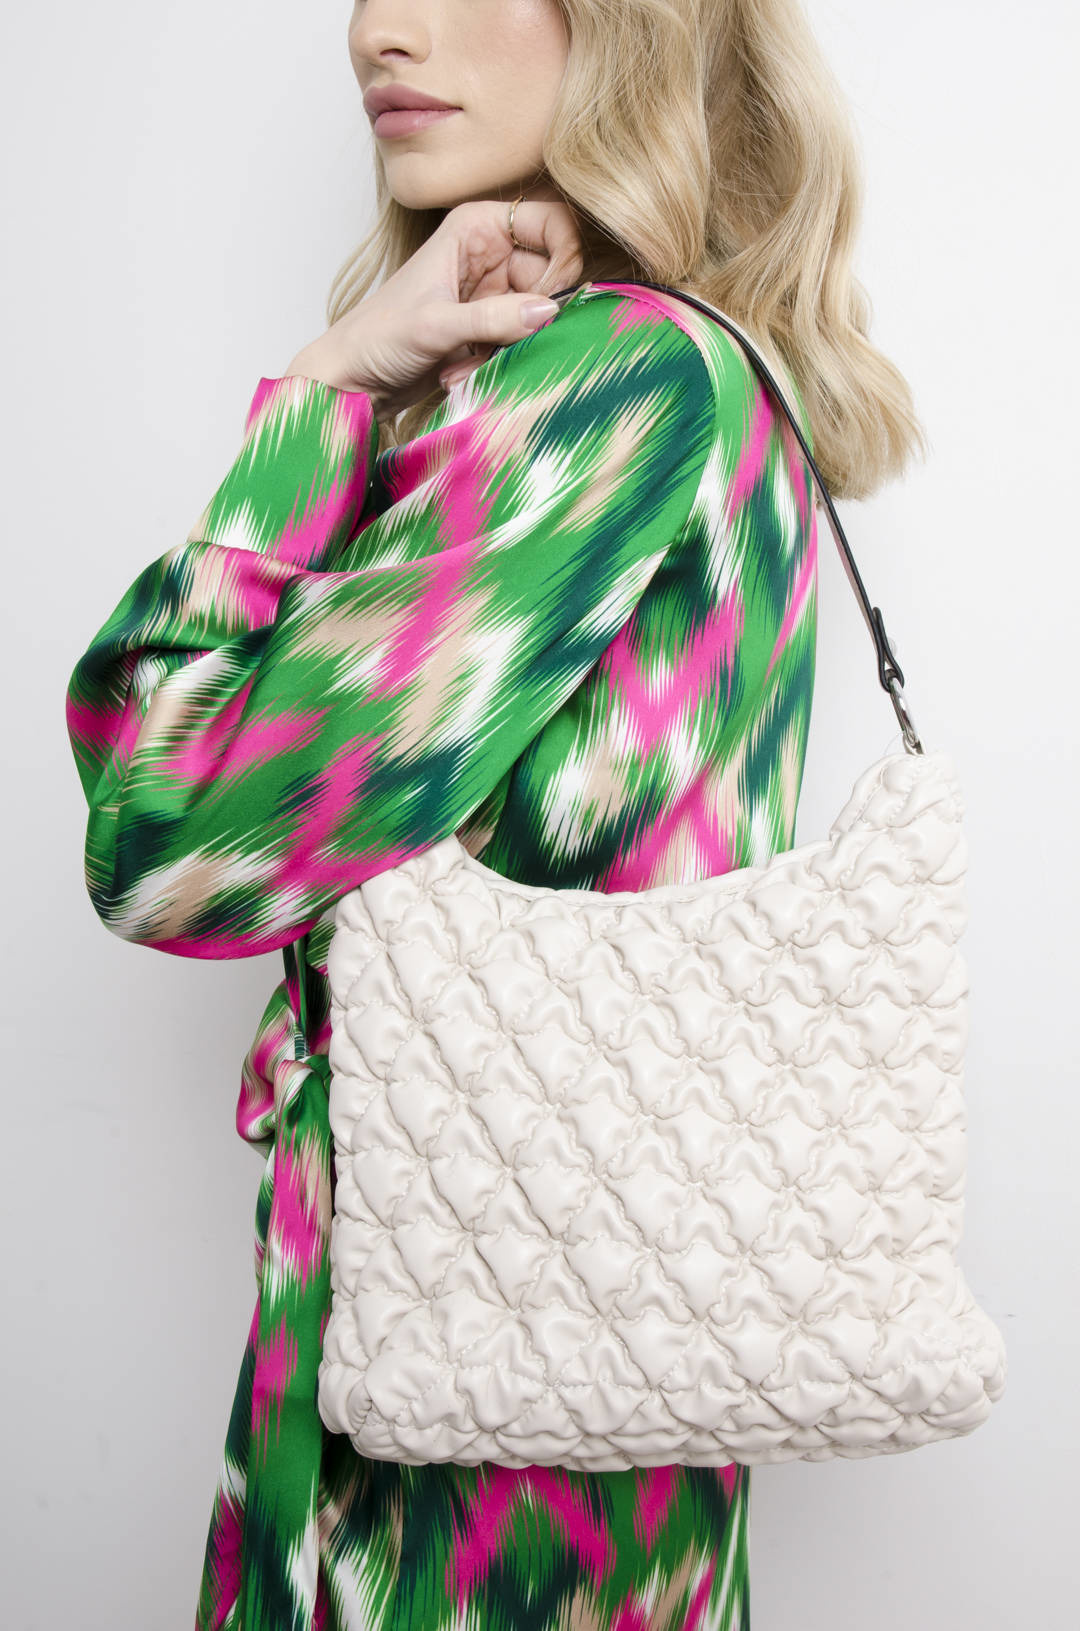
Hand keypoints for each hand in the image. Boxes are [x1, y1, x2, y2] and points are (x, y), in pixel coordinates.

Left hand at [283, 198, 585, 420]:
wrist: (353, 377)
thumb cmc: (378, 338)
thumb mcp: (435, 325)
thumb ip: (493, 318)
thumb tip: (548, 312)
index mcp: (477, 226)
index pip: (553, 222)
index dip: (562, 260)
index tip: (546, 303)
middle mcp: (490, 252)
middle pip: (552, 274)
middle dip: (533, 317)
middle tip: (504, 343)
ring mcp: (493, 291)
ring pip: (538, 314)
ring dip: (511, 346)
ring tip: (466, 361)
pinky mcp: (491, 327)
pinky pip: (521, 340)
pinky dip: (500, 361)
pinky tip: (461, 371)